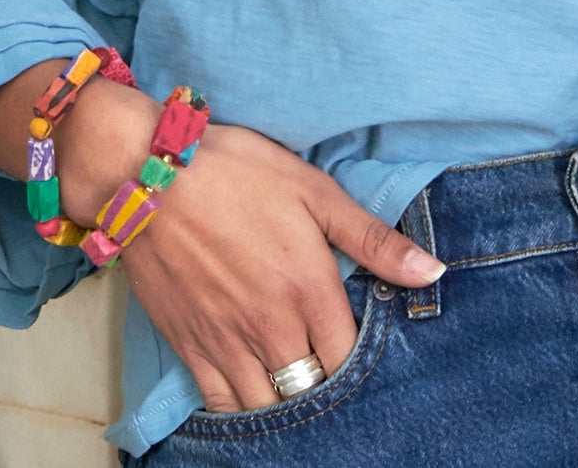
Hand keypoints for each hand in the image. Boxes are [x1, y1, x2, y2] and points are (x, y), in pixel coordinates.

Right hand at [55, 81, 446, 411]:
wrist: (146, 176)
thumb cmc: (236, 172)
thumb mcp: (313, 190)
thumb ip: (372, 238)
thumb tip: (431, 272)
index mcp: (308, 287)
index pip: (349, 356)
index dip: (358, 353)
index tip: (357, 334)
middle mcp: (270, 326)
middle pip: (312, 384)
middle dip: (326, 375)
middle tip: (326, 352)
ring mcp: (226, 342)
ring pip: (269, 403)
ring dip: (287, 394)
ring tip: (294, 369)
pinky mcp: (189, 347)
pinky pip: (222, 404)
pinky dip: (243, 404)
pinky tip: (254, 385)